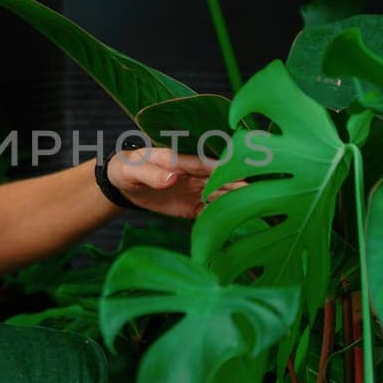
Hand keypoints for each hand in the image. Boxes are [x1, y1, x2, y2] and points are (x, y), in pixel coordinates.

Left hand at [108, 146, 249, 218]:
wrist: (123, 185)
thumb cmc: (128, 169)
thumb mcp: (133, 170)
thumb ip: (152, 173)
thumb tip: (172, 177)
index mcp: (180, 159)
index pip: (204, 163)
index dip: (221, 167)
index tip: (241, 170)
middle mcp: (193, 174)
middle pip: (219, 178)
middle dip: (237, 183)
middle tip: (258, 190)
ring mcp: (196, 190)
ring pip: (220, 195)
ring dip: (235, 200)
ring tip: (254, 207)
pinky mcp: (193, 206)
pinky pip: (210, 212)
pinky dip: (222, 217)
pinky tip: (235, 222)